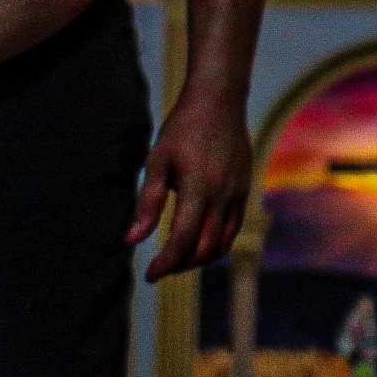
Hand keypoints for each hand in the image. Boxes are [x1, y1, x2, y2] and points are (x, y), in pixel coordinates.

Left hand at [126, 93, 251, 280]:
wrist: (220, 101)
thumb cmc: (183, 129)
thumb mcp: (156, 162)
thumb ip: (147, 203)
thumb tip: (131, 240)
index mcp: (198, 189)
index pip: (182, 240)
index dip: (165, 264)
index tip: (149, 275)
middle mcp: (223, 195)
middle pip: (204, 249)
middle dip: (180, 266)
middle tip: (159, 270)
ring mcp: (238, 194)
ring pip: (223, 244)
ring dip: (199, 260)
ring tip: (176, 260)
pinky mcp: (245, 190)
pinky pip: (233, 229)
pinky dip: (216, 245)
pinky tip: (197, 243)